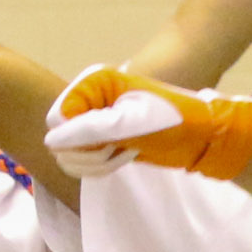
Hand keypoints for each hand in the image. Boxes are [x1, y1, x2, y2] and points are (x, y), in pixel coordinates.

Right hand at [45, 64, 251, 179]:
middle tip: (119, 148)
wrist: (201, 134)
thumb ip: (89, 129)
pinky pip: (84, 163)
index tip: (108, 139)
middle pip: (59, 140)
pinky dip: (102, 167)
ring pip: (70, 156)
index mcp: (92, 84)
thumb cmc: (171, 120)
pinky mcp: (102, 141)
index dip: (76, 137)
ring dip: (96, 163)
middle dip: (88, 153)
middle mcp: (87, 100)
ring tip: (126, 152)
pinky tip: (127, 156)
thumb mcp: (129, 123)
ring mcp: (93, 122)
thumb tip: (51, 141)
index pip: (58, 119)